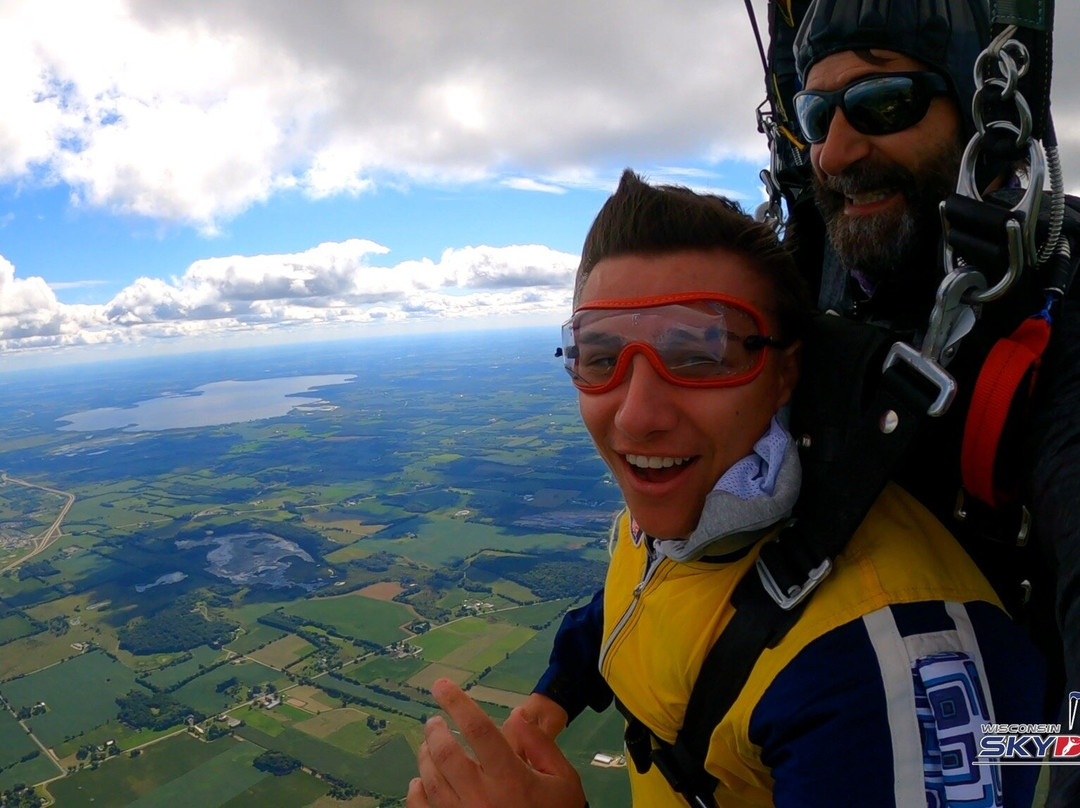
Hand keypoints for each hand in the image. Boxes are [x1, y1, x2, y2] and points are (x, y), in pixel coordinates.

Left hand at [408, 678, 585, 807]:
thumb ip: (540, 745)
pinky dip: (416, 792)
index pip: (479, 730)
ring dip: (425, 756)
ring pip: (431, 780)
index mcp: (511, 777)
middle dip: (435, 731)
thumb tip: (516, 715)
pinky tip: (420, 781)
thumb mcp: (563, 779)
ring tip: (429, 745)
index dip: (458, 703)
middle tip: (433, 721)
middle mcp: (482, 796)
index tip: (441, 686)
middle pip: (446, 754)